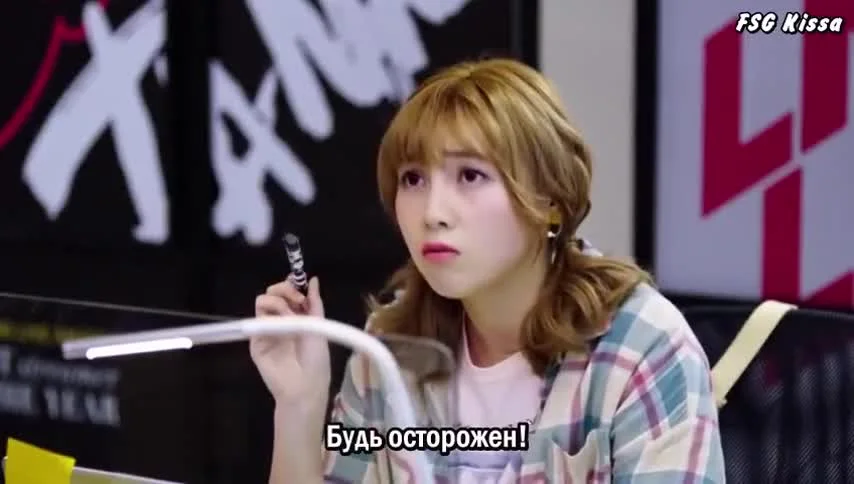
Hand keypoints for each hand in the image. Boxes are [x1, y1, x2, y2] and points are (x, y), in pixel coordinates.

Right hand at [251, 276, 329, 405]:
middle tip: (296, 298)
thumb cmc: (316, 360)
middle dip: (283, 289)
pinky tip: (281, 325)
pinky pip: (257, 321)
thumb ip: (315, 303)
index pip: (288, 292)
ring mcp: (267, 330)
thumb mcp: (320, 327)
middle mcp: (280, 321)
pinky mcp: (256, 342)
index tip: (300, 285)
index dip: (292, 285)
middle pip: (273, 293)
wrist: (305, 386)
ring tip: (289, 313)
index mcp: (297, 317)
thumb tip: (313, 280)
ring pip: (262, 302)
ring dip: (277, 301)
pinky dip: (269, 317)